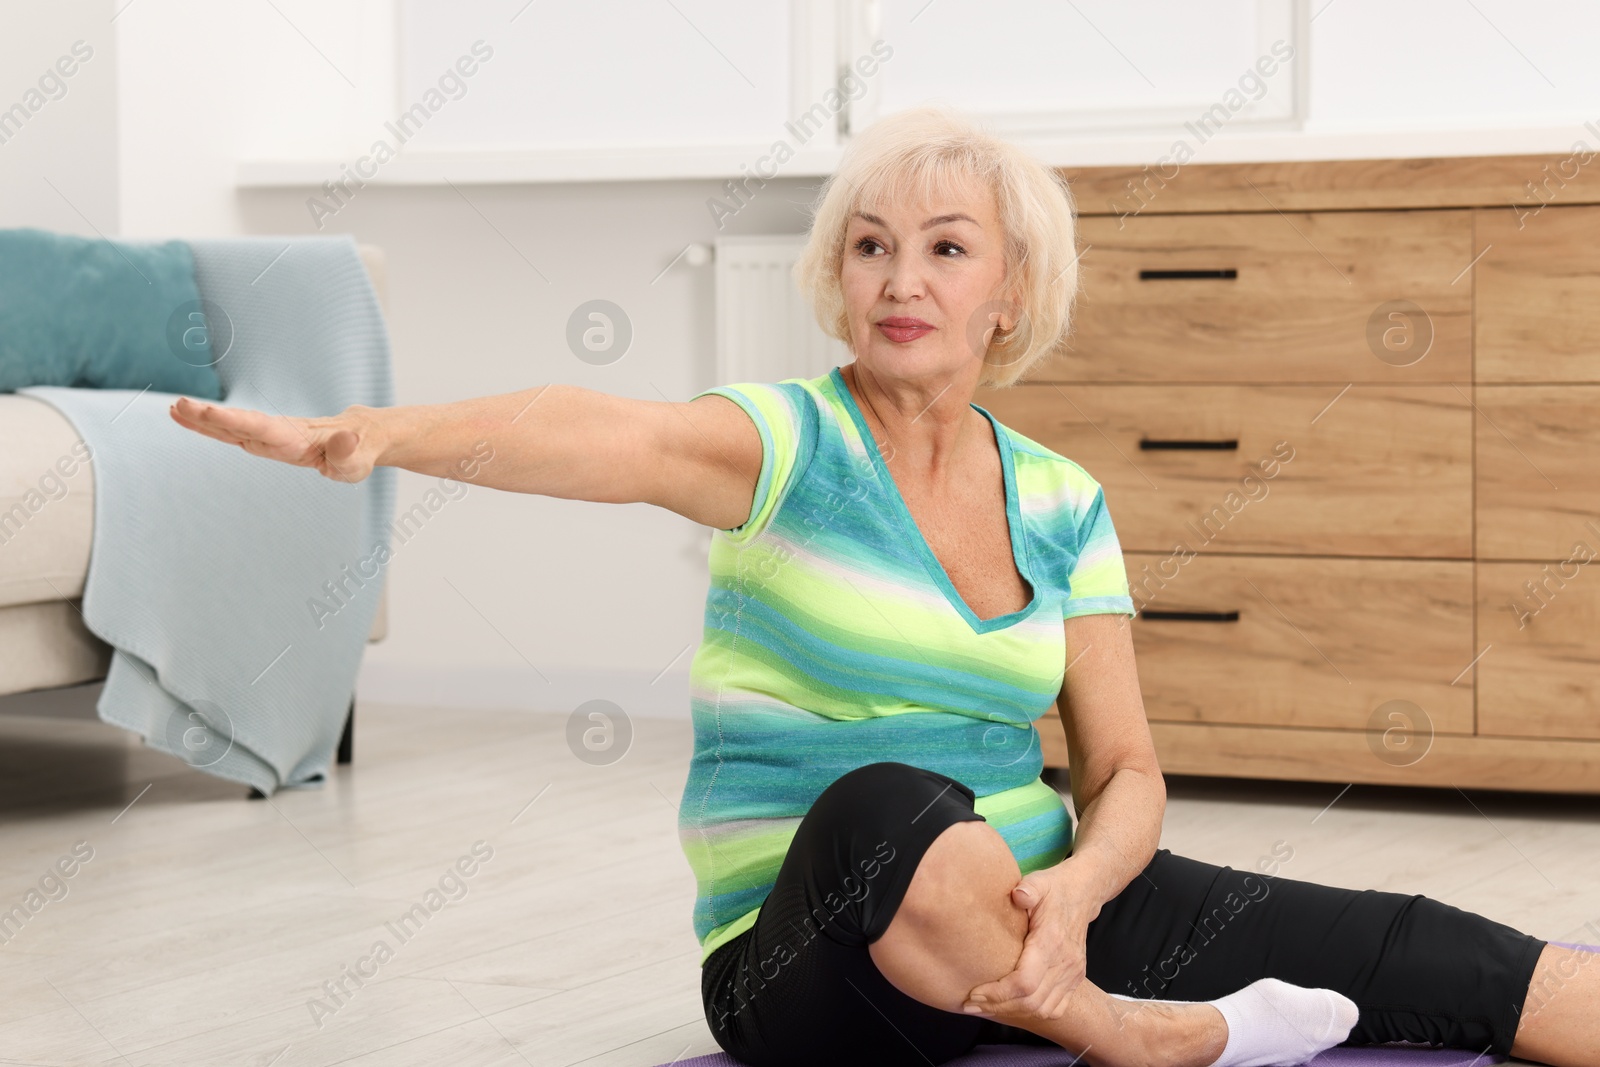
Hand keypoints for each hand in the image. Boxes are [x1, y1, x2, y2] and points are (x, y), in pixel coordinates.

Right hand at [169, 397, 380, 482]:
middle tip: (180, 405)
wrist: (361, 437)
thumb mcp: (358, 459)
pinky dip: (208, 427)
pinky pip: (232, 433)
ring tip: (172, 409)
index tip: (212, 413)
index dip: (237, 421)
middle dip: (211, 417)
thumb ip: (348, 452)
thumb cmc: (360, 453)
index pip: (263, 428)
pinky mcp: (264, 441)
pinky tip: (184, 418)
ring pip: (231, 427)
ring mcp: (269, 435)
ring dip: (202, 420)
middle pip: (240, 423)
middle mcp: (278, 432)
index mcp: (296, 437)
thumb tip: (347, 439)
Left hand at [963, 864, 1102, 1021]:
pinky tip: (1011, 1006)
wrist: (1083, 893)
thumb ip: (1029, 888)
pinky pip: (1055, 1008)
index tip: (974, 993)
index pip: (1024, 982)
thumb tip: (1018, 895)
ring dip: (1012, 1012)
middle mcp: (1065, 963)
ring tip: (985, 1007)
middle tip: (970, 1004)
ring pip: (1043, 1009)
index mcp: (1051, 942)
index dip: (998, 993)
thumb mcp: (1040, 881)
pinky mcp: (1075, 978)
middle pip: (1031, 1001)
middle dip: (997, 1006)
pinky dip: (1032, 1012)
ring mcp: (1072, 973)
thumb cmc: (1054, 888)